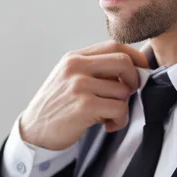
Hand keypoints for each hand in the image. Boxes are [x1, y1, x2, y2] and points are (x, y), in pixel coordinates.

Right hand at [19, 40, 149, 150]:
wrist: (34, 131)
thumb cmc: (55, 107)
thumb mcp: (69, 78)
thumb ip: (94, 70)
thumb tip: (131, 70)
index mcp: (74, 58)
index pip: (114, 45)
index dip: (135, 56)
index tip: (142, 69)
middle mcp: (76, 67)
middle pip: (123, 62)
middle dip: (135, 79)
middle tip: (129, 93)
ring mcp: (79, 85)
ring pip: (123, 90)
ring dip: (123, 107)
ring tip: (109, 116)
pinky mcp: (84, 105)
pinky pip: (119, 108)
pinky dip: (119, 120)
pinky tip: (106, 124)